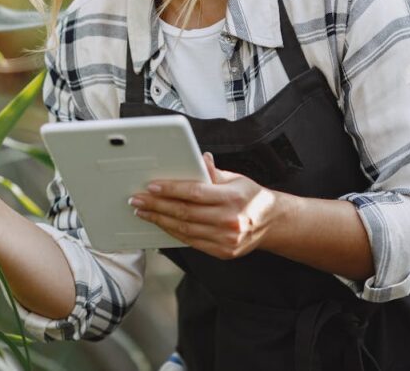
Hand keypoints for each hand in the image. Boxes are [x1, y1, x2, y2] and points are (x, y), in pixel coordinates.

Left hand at [129, 152, 282, 259]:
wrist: (272, 223)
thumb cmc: (250, 196)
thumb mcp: (235, 178)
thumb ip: (213, 172)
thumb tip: (198, 158)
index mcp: (232, 197)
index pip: (194, 192)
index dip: (170, 189)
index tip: (151, 186)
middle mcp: (229, 220)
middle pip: (185, 213)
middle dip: (156, 206)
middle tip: (137, 200)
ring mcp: (226, 239)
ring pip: (185, 230)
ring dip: (160, 220)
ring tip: (143, 212)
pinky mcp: (223, 251)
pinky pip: (192, 242)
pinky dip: (173, 233)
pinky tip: (161, 224)